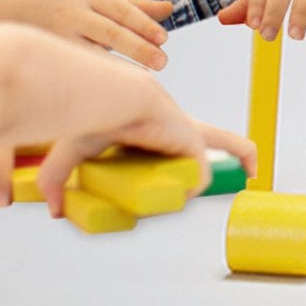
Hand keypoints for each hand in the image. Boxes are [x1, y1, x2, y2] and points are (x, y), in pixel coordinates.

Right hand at [8, 0, 176, 69]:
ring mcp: (56, 37)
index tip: (164, 39)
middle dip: (137, 47)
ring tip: (143, 82)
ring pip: (93, 55)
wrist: (5, 16)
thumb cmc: (63, 5)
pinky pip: (76, 71)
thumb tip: (171, 9)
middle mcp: (71, 14)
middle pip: (110, 31)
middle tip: (162, 62)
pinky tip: (114, 92)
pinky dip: (96, 80)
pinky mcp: (47, 58)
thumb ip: (132, 5)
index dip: (143, 24)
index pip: (120, 9)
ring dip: (120, 69)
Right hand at [33, 95, 256, 214]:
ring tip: (171, 188)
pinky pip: (199, 175)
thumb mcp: (74, 150)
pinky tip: (175, 191)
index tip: (202, 157)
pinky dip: (191, 186)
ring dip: (205, 178)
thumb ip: (59, 178)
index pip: (190, 134)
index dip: (197, 147)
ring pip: (211, 162)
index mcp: (160, 129)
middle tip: (251, 171)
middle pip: (226, 140)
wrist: (107, 95)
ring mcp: (187, 135)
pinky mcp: (190, 142)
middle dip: (240, 153)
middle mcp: (180, 130)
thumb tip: (54, 211)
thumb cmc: (93, 111)